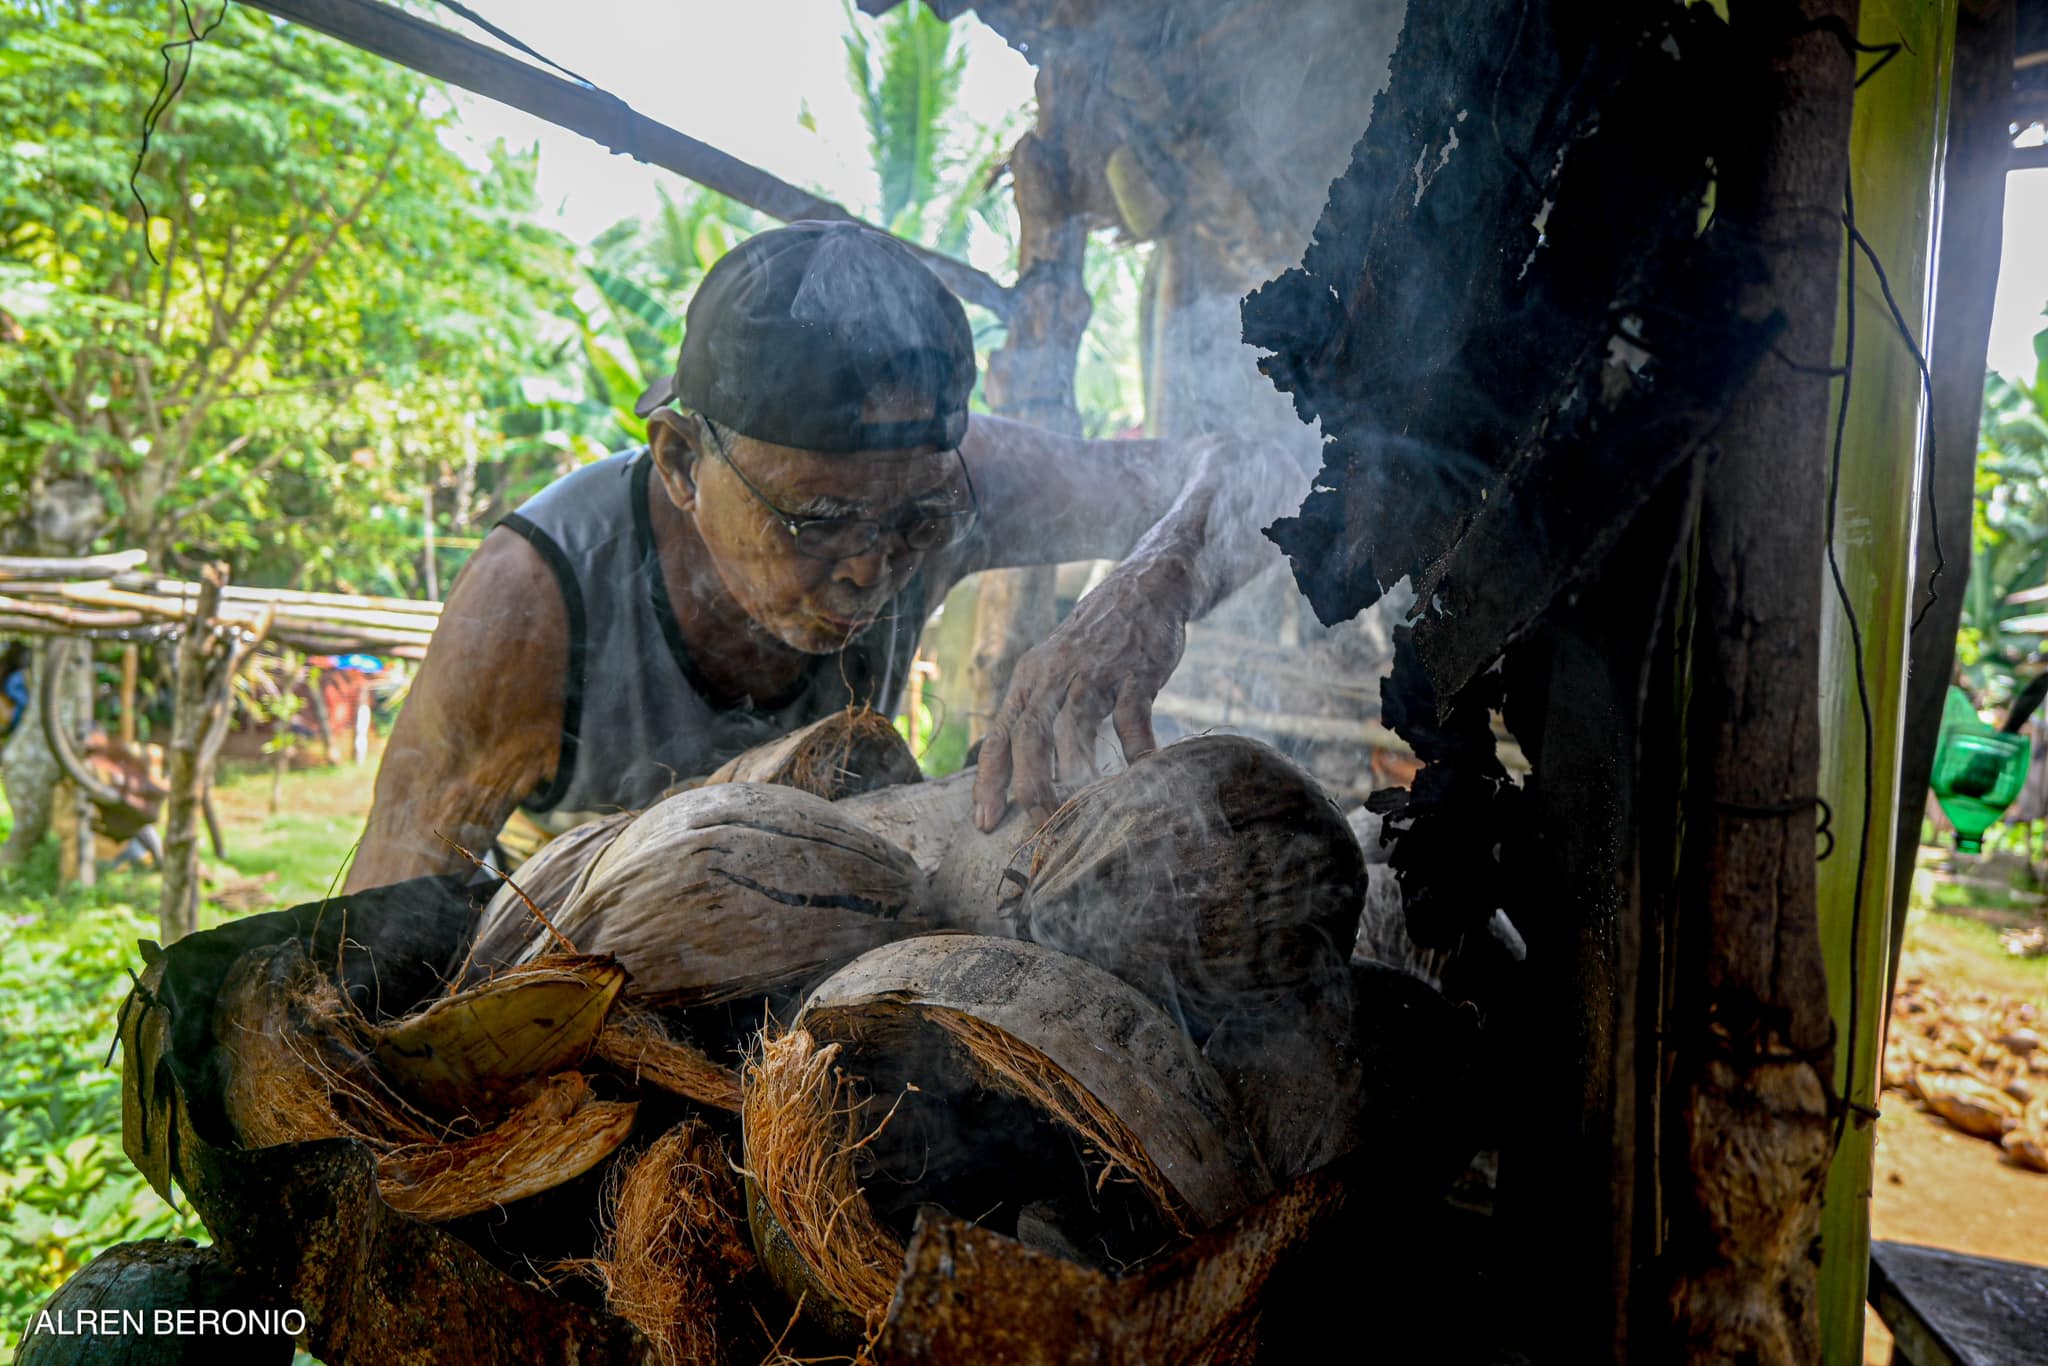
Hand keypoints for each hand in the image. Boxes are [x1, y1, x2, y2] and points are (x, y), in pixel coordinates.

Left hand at [972, 561, 1192, 830]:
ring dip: (1079, 775)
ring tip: (1082, 817)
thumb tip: (1015, 774)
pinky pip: (1132, 718)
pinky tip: (1140, 778)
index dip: (989, 782)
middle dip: (1032, 786)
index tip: (985, 823)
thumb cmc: (1093, 646)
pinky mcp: (1135, 673)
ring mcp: (1094, 674)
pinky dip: (1136, 751)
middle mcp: (1053, 678)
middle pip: (1031, 737)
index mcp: (1028, 682)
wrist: (1142, 590)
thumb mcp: (1050, 671)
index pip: (999, 738)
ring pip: (1077, 729)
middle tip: (1039, 827)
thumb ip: (1035, 716)